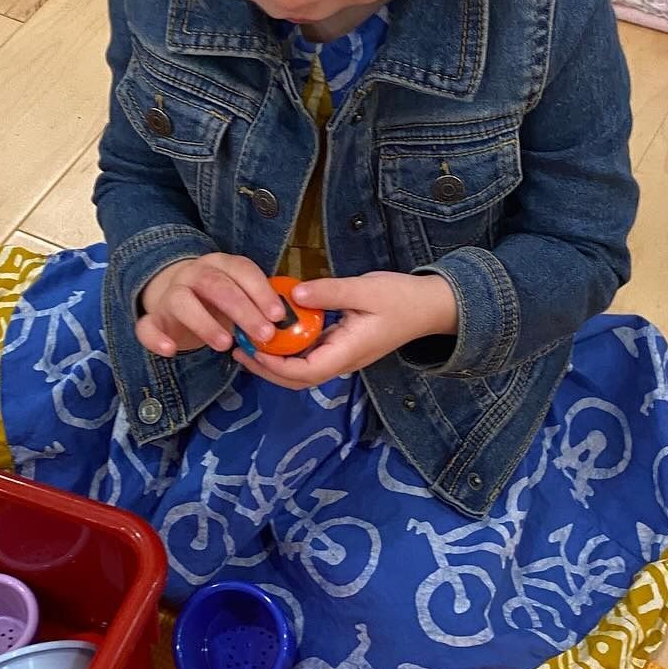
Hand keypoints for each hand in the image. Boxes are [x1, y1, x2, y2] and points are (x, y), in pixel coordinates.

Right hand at [138, 254, 287, 357]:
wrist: (173, 297)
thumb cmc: (218, 300)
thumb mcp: (240, 297)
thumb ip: (259, 307)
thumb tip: (288, 325)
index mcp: (220, 264)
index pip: (242, 270)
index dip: (261, 291)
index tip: (278, 315)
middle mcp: (194, 274)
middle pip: (216, 285)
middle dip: (242, 310)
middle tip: (263, 335)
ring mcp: (170, 295)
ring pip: (182, 301)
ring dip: (204, 322)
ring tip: (225, 345)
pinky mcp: (153, 318)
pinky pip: (146, 326)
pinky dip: (156, 338)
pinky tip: (171, 350)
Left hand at [233, 272, 457, 390]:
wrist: (430, 306)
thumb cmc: (401, 298)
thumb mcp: (365, 289)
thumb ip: (330, 293)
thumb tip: (294, 294)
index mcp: (349, 352)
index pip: (305, 372)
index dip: (275, 366)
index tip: (252, 349)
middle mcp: (343, 361)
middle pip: (298, 379)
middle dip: (266, 369)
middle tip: (237, 350)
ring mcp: (343, 357)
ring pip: (302, 370)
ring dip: (274, 361)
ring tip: (247, 343)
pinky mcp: (342, 348)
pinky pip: (310, 355)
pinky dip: (288, 349)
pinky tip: (273, 333)